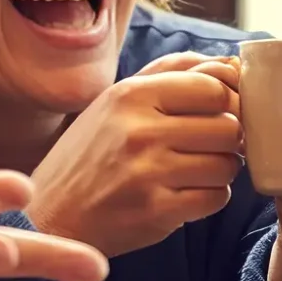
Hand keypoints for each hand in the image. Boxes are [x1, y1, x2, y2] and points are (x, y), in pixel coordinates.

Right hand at [25, 51, 243, 258]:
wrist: (50, 217)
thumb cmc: (90, 155)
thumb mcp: (116, 101)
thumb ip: (172, 73)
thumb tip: (232, 64)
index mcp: (130, 94)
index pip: (213, 87)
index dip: (228, 101)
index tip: (220, 113)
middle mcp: (139, 130)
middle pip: (228, 127)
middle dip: (229, 139)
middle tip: (210, 146)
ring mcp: (148, 173)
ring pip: (227, 164)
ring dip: (221, 169)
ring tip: (196, 170)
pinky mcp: (157, 212)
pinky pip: (216, 198)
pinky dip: (211, 197)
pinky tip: (186, 193)